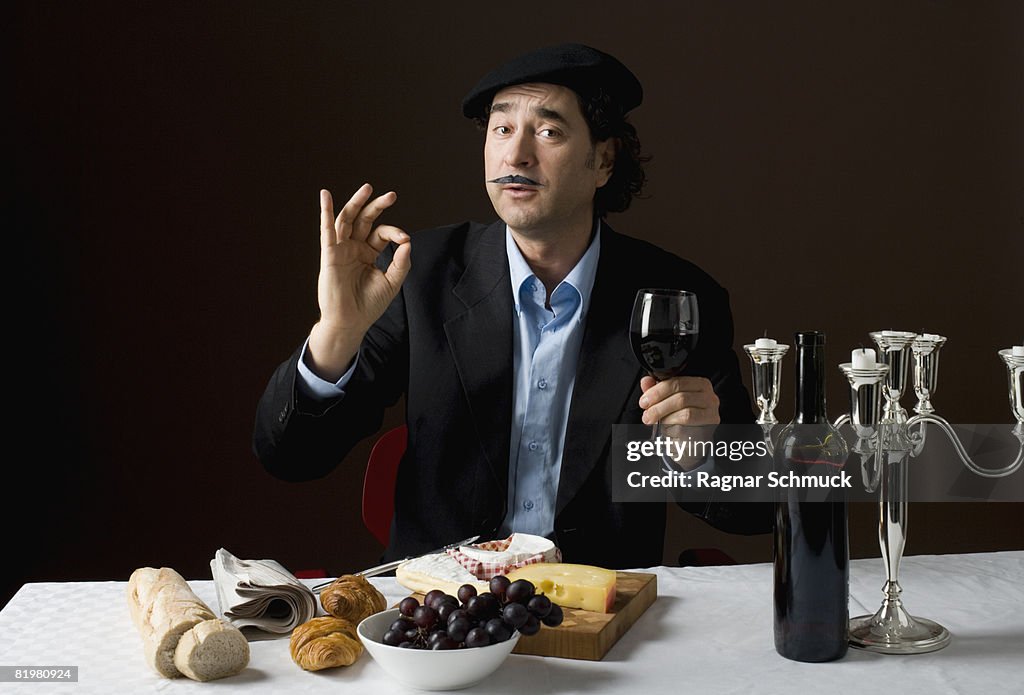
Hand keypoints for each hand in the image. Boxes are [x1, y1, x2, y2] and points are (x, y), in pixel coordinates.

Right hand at [307, 184, 410, 379]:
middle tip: (391, 195)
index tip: (405, 240)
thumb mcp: (392, 282)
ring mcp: (341, 250)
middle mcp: (354, 248)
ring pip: (347, 220)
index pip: (381, 234)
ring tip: (368, 188)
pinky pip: (327, 230)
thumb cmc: (369, 305)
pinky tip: (326, 196)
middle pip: (364, 220)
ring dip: (356, 203)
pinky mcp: (330, 254)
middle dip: (377, 206)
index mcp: (368, 253)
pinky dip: (326, 212)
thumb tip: (407, 241)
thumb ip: (401, 262)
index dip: (394, 233)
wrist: (350, 322)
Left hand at [638, 375, 720, 425]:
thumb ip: (655, 390)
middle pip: (681, 398)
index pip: (678, 382)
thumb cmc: (678, 419)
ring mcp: (711, 415)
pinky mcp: (707, 432)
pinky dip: (672, 430)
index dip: (657, 392)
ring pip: (685, 414)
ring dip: (665, 419)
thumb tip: (646, 381)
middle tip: (647, 415)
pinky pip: (687, 430)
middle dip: (659, 407)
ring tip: (656, 423)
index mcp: (700, 385)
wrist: (688, 441)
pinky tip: (668, 430)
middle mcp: (709, 398)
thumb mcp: (665, 400)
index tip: (644, 401)